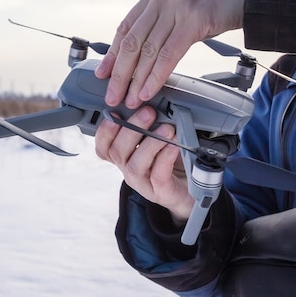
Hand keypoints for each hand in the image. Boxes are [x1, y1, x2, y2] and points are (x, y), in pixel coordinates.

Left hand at [95, 0, 246, 108]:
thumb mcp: (186, 2)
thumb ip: (167, 20)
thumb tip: (153, 50)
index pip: (125, 27)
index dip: (112, 53)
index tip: (103, 73)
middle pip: (131, 41)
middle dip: (119, 73)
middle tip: (112, 94)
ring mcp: (176, 6)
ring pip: (147, 50)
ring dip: (136, 80)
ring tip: (129, 99)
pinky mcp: (194, 18)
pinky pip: (168, 54)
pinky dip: (156, 76)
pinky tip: (149, 90)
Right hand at [95, 106, 193, 222]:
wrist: (191, 188)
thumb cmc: (172, 161)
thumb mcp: (157, 139)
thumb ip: (150, 124)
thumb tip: (150, 104)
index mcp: (124, 157)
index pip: (103, 146)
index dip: (105, 131)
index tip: (114, 114)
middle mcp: (129, 170)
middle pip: (117, 152)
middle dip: (131, 129)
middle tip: (148, 112)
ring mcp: (143, 183)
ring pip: (135, 165)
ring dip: (150, 143)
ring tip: (166, 129)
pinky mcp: (160, 192)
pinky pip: (158, 175)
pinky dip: (165, 157)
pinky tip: (174, 146)